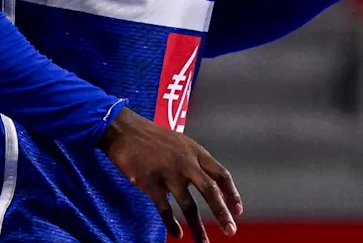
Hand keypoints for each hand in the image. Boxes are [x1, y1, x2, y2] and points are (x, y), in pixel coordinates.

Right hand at [99, 107, 241, 241]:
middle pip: (210, 191)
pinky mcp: (150, 183)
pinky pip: (165, 209)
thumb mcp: (181, 143)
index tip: (238, 210)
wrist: (125, 130)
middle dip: (222, 213)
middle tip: (231, 230)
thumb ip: (195, 162)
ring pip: (188, 206)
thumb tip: (209, 184)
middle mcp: (186, 163)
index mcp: (196, 152)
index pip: (221, 174)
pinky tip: (177, 234)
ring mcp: (168, 173)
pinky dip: (171, 224)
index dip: (232, 193)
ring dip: (198, 228)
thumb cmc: (153, 137)